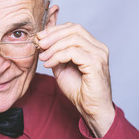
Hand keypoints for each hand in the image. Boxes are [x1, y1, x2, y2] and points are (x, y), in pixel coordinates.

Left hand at [37, 22, 114, 137]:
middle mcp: (99, 48)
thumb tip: (42, 39)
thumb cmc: (79, 90)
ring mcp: (99, 55)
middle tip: (39, 43)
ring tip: (43, 57)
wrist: (91, 109)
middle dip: (53, 35)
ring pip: (73, 39)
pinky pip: (73, 52)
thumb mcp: (62, 66)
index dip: (55, 30)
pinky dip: (57, 56)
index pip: (73, 28)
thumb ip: (55, 52)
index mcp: (92, 46)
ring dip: (53, 47)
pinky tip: (49, 64)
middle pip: (74, 29)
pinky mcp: (96, 64)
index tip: (39, 37)